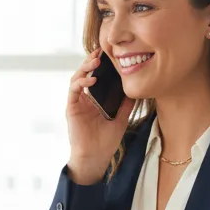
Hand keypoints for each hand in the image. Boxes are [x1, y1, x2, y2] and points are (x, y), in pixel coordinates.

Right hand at [66, 49, 133, 184]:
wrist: (96, 158)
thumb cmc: (106, 141)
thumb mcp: (121, 118)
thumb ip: (127, 104)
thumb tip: (137, 88)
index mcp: (95, 100)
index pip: (97, 76)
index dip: (101, 65)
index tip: (110, 54)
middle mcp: (84, 99)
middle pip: (85, 73)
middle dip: (91, 61)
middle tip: (101, 51)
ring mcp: (77, 103)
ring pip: (77, 78)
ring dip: (85, 68)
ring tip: (96, 61)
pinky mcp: (71, 108)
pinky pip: (73, 90)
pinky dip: (81, 82)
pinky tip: (92, 80)